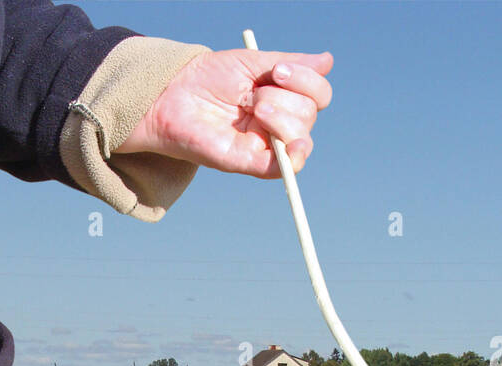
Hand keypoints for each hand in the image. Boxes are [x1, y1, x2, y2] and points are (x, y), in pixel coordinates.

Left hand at [115, 49, 332, 177]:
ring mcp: (265, 144)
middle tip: (252, 94)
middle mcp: (279, 123)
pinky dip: (292, 157)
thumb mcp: (252, 63)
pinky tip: (290, 146)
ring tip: (251, 107)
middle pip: (310, 113)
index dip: (307, 79)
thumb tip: (329, 61)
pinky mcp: (249, 163)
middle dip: (285, 96)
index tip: (277, 70)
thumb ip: (291, 64)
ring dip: (281, 116)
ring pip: (301, 137)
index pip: (318, 94)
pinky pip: (284, 169)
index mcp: (283, 98)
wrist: (173, 95)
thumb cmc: (208, 78)